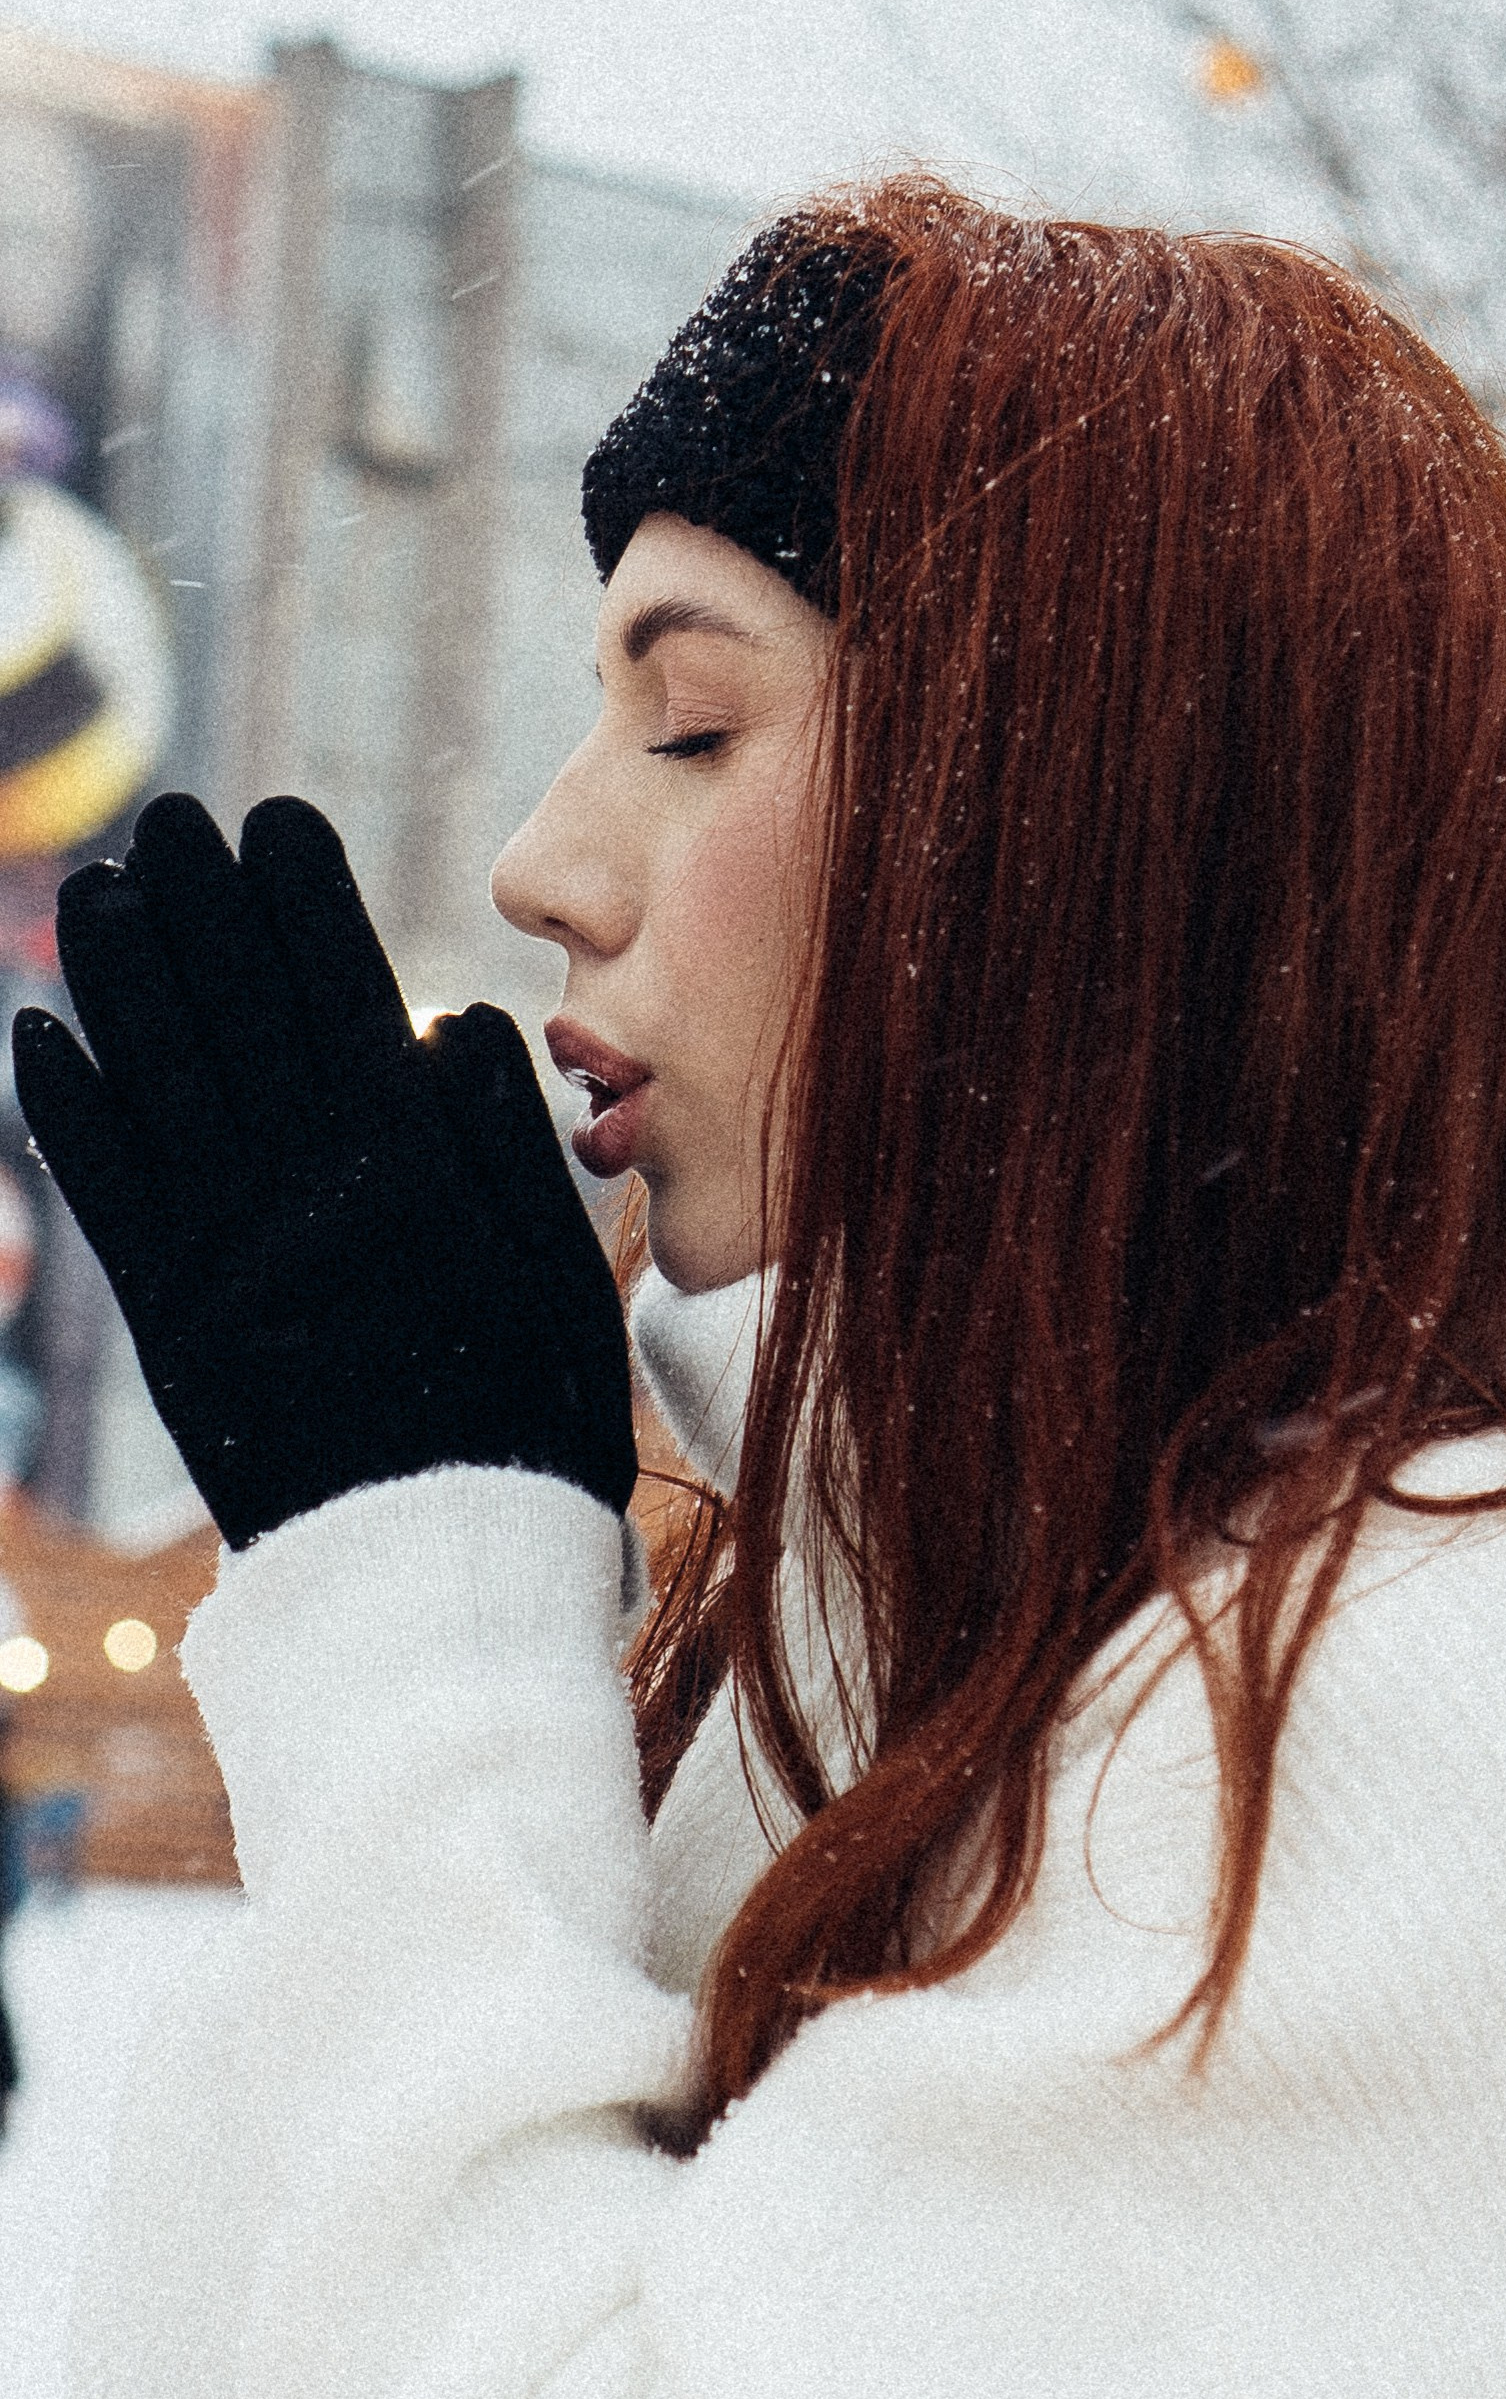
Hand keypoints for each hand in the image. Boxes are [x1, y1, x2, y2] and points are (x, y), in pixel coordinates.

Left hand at [11, 794, 634, 1550]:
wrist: (435, 1581)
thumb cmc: (525, 1424)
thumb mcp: (560, 1274)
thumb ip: (499, 1140)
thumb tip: (440, 1017)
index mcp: (403, 1170)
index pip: (340, 996)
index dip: (301, 903)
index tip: (275, 817)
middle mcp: (299, 1194)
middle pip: (236, 1018)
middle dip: (201, 909)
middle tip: (169, 818)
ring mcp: (222, 1255)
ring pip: (158, 1084)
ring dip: (121, 982)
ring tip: (95, 890)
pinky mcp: (168, 1325)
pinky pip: (105, 1198)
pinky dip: (68, 1114)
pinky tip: (38, 1038)